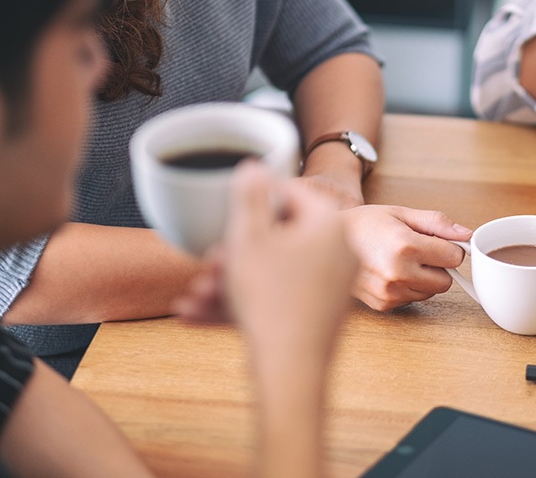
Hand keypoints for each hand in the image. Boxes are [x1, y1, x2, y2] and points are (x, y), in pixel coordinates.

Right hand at [176, 163, 357, 356]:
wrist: (290, 371)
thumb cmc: (269, 299)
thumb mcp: (248, 238)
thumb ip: (248, 195)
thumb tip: (253, 164)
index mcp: (331, 223)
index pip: (289, 192)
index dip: (252, 201)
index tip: (226, 214)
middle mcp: (341, 249)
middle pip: (280, 235)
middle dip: (236, 249)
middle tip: (208, 262)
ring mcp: (335, 283)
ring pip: (274, 271)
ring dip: (231, 280)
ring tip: (194, 293)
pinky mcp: (323, 311)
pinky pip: (279, 297)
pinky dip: (244, 302)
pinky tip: (197, 312)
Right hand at [340, 205, 472, 310]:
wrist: (327, 241)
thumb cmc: (365, 223)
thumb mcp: (401, 213)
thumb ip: (437, 223)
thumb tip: (466, 234)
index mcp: (406, 246)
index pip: (454, 258)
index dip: (449, 248)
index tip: (435, 241)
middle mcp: (397, 273)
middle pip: (446, 281)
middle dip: (438, 266)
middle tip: (417, 251)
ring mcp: (389, 292)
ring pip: (430, 292)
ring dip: (423, 278)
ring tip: (400, 260)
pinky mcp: (383, 304)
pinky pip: (412, 299)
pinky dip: (408, 287)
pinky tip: (390, 272)